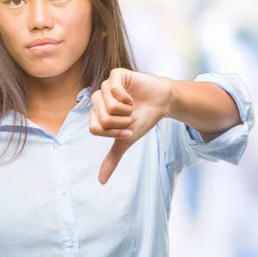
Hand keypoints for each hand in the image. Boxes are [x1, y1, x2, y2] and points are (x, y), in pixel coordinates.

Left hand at [89, 68, 172, 183]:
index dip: (114, 132)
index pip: (95, 128)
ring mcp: (106, 85)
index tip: (127, 129)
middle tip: (131, 117)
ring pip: (108, 105)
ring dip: (126, 111)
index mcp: (96, 112)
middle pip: (102, 118)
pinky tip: (132, 97)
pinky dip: (126, 98)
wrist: (162, 103)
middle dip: (122, 122)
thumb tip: (101, 181)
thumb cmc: (143, 118)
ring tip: (133, 106)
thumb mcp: (126, 140)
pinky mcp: (117, 75)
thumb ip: (112, 158)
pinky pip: (113, 89)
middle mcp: (99, 98)